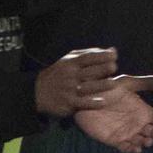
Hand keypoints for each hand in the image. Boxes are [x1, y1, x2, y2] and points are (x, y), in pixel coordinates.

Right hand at [36, 48, 152, 115]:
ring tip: (113, 84)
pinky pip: (82, 103)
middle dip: (103, 68)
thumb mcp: (70, 60)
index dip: (101, 56)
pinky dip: (93, 103)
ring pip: (88, 87)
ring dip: (101, 85)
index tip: (113, 56)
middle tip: (114, 67)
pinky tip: (103, 101)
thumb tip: (112, 50)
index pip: (88, 58)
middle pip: (89, 71)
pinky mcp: (68, 103)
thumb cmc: (60, 73)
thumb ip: (91, 54)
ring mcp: (69, 89)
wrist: (38, 92)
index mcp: (71, 63)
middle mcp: (70, 75)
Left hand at [76, 79, 152, 152]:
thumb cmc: (106, 88)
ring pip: (143, 142)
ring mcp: (128, 132)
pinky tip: (134, 147)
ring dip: (145, 143)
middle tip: (152, 132)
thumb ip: (145, 83)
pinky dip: (133, 150)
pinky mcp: (115, 140)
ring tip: (143, 140)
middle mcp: (138, 123)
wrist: (85, 99)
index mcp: (144, 111)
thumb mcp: (126, 83)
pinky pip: (128, 148)